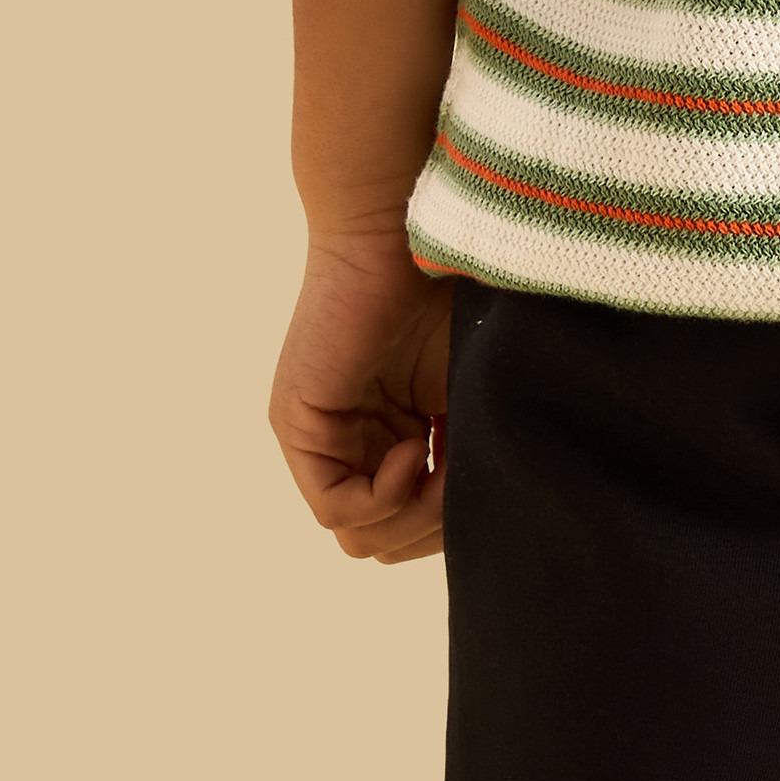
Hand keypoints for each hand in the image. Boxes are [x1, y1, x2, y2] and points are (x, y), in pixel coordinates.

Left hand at [269, 226, 453, 561]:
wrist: (409, 234)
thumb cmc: (453, 300)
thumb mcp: (473, 405)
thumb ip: (468, 465)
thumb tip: (480, 528)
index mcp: (386, 445)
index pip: (406, 536)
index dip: (448, 526)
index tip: (477, 474)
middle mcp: (347, 449)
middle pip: (384, 546)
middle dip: (432, 528)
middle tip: (460, 474)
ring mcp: (317, 442)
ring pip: (360, 538)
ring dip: (412, 514)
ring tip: (439, 458)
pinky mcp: (299, 425)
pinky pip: (337, 508)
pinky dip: (386, 496)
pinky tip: (416, 447)